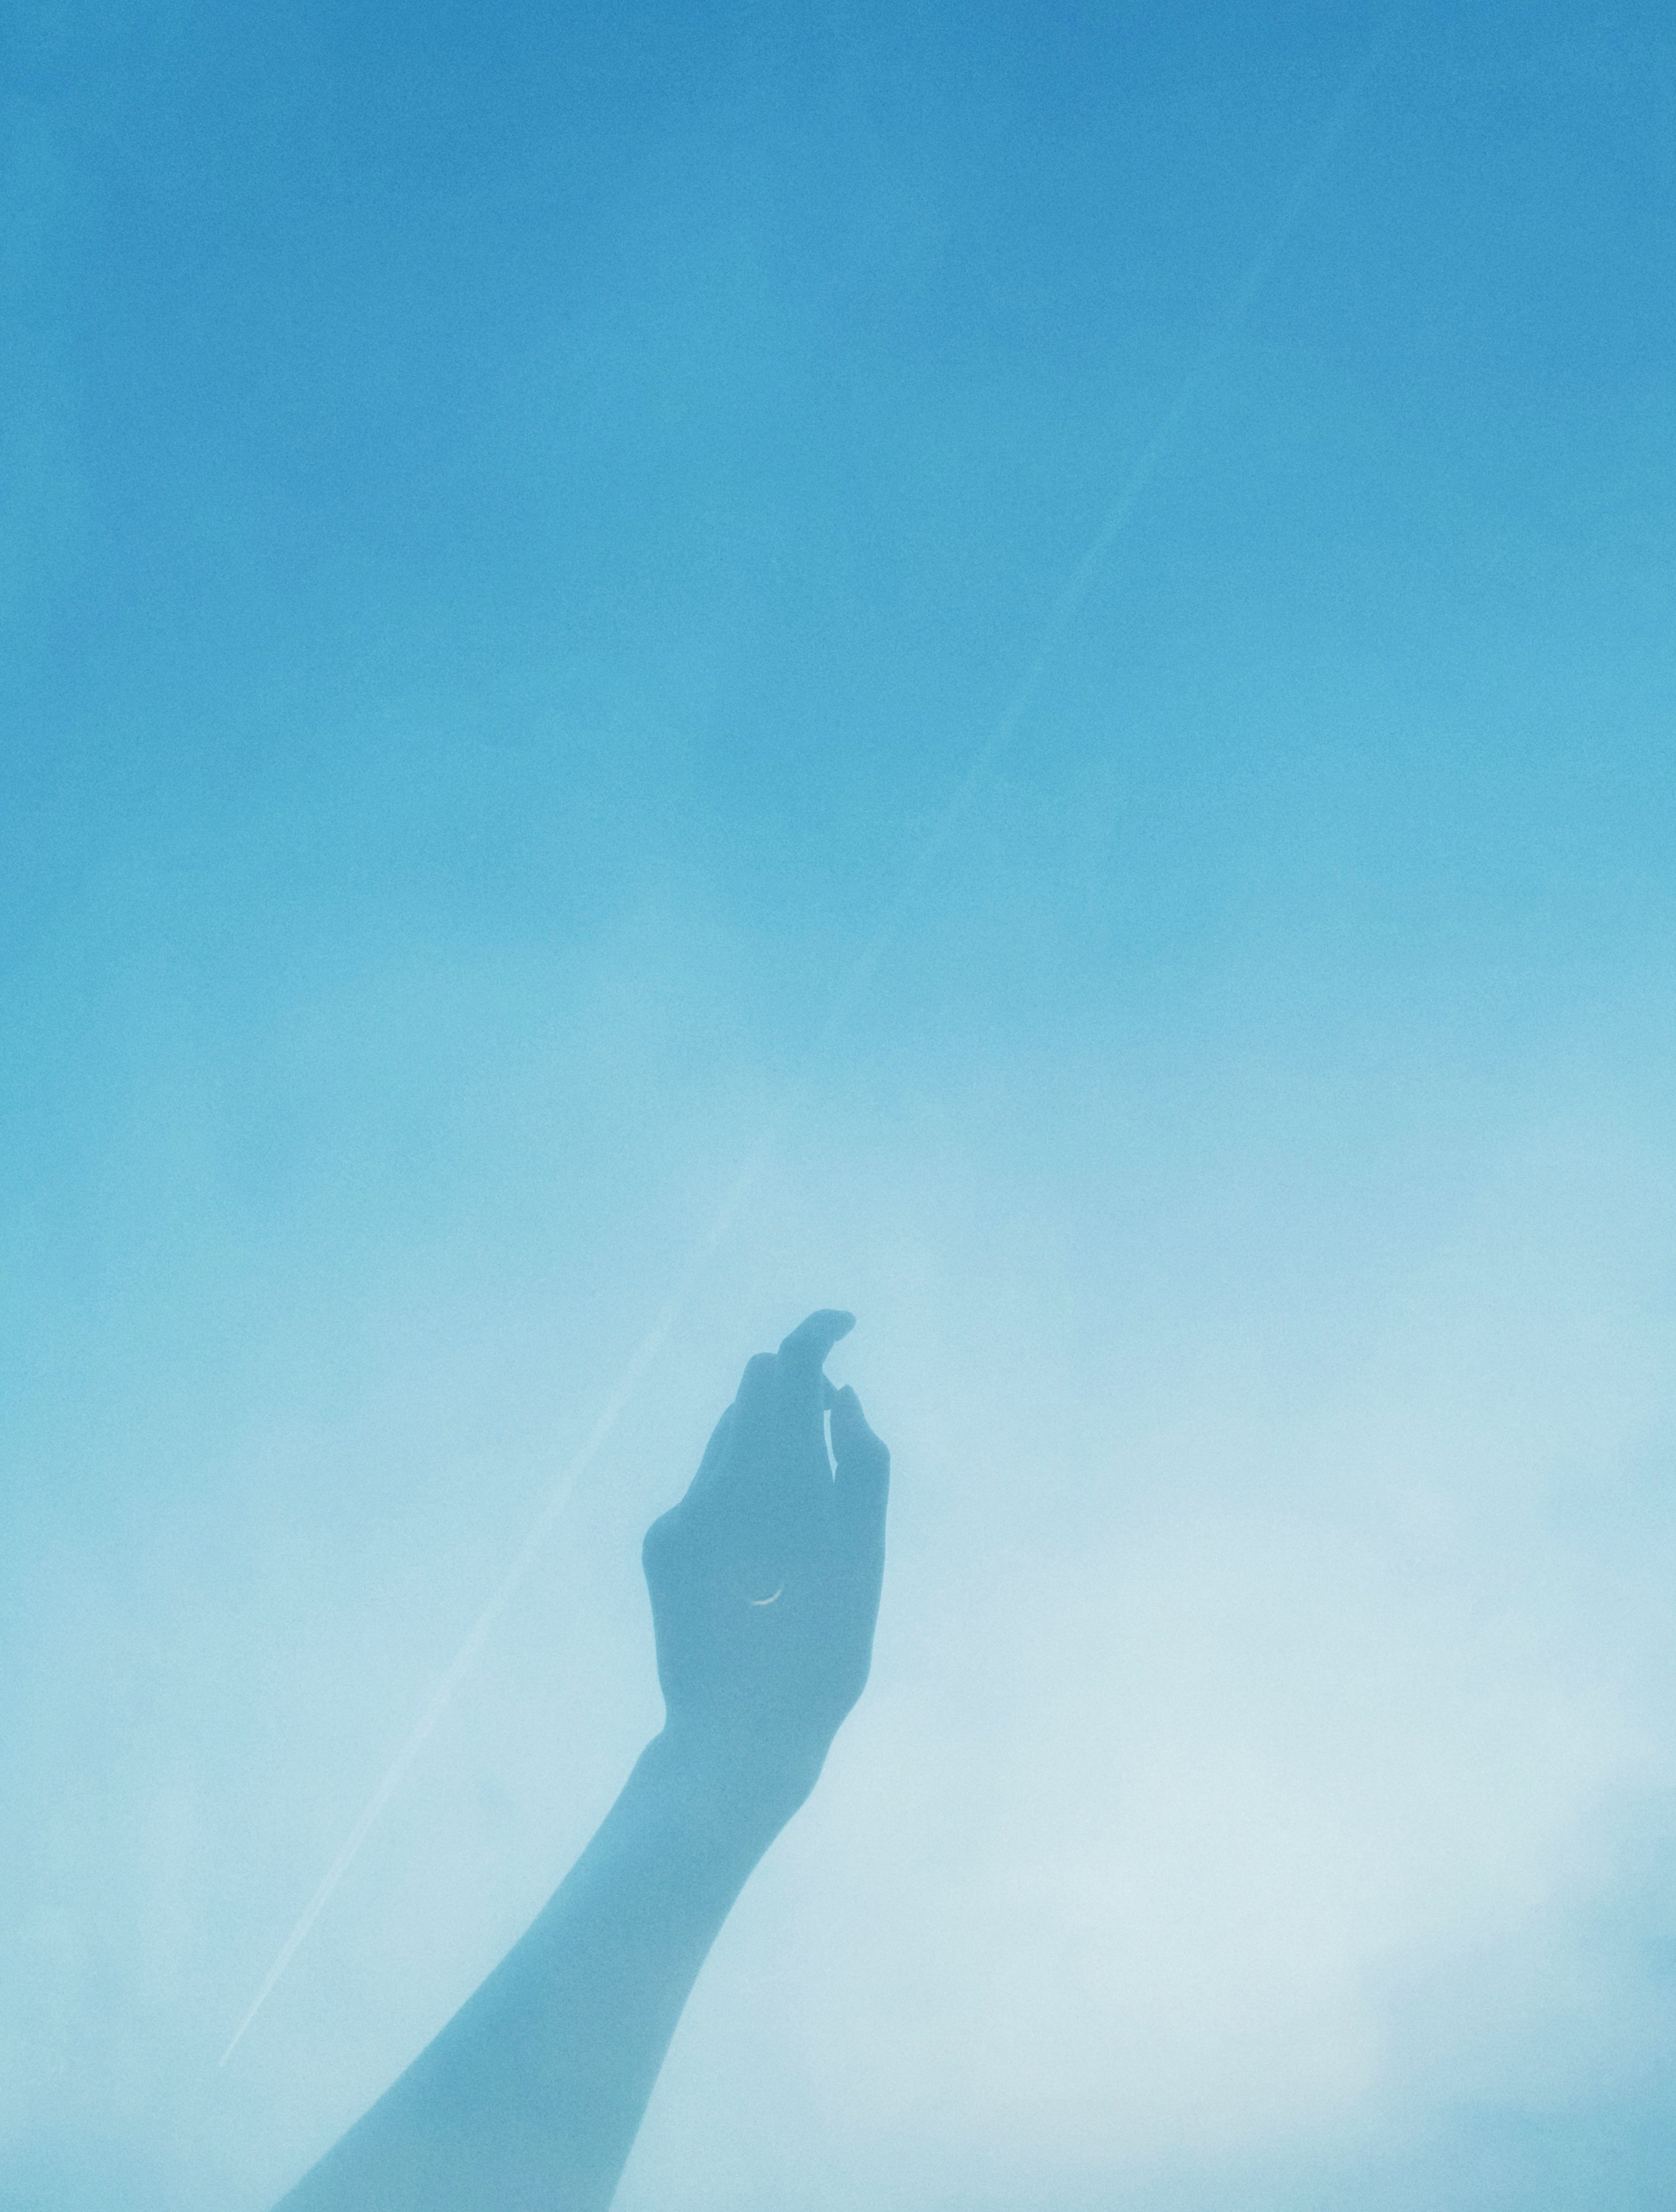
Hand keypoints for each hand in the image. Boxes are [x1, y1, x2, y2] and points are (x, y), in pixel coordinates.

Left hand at [642, 1310, 889, 1802]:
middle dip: (793, 1390)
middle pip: (754, 1392)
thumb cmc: (824, 1656)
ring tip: (800, 1503)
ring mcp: (684, 1512)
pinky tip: (761, 1548)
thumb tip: (839, 1395)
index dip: (816, 1334)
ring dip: (765, 1441)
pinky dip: (738, 1489)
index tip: (842, 1325)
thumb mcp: (866, 1560)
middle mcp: (723, 1485)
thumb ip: (860, 1468)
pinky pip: (705, 1486)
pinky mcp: (660, 1541)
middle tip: (828, 1425)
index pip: (790, 1368)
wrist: (736, 1737)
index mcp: (784, 1483)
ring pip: (726, 1438)